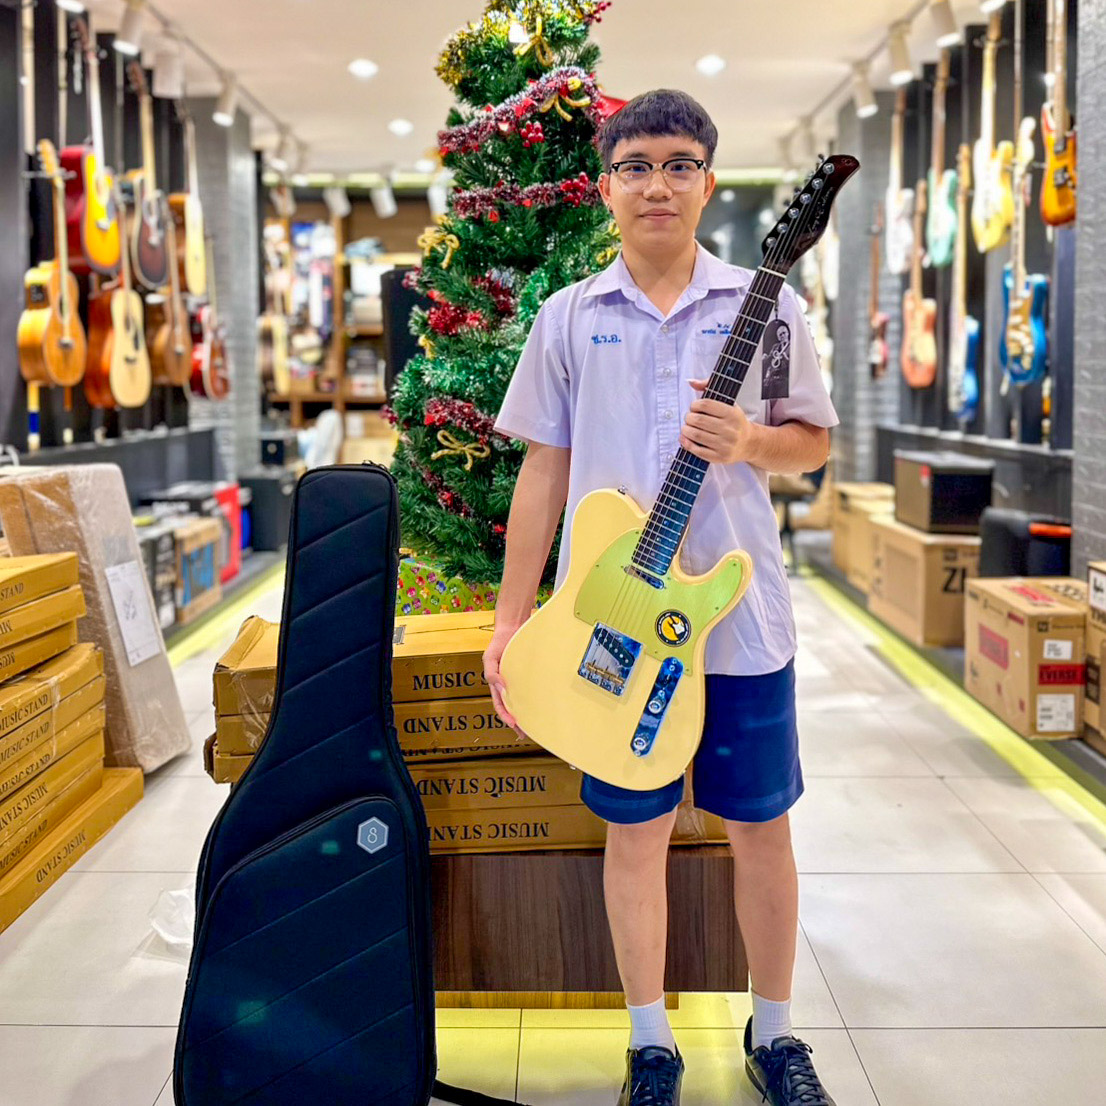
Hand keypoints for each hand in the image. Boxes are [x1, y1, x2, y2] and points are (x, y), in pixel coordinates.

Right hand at [482, 624, 528, 738]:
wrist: (513, 628)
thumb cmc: (499, 644)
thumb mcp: (489, 658)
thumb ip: (491, 673)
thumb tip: (499, 687)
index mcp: (497, 684)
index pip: (500, 705)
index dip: (506, 716)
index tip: (514, 724)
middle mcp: (508, 685)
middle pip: (512, 707)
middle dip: (517, 722)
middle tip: (526, 733)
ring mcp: (519, 681)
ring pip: (523, 701)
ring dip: (527, 714)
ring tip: (535, 726)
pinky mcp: (529, 675)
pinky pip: (532, 689)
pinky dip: (536, 699)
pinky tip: (542, 706)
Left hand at [680, 379, 758, 464]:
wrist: (749, 443)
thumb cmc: (734, 421)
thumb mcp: (728, 403)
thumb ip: (709, 388)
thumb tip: (691, 382)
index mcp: (732, 414)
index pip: (706, 405)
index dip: (694, 405)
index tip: (694, 407)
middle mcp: (730, 429)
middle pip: (698, 420)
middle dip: (688, 418)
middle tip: (689, 418)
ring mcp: (725, 445)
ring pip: (696, 435)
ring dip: (685, 430)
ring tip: (686, 427)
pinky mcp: (719, 457)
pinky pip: (697, 450)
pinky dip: (687, 443)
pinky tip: (685, 438)